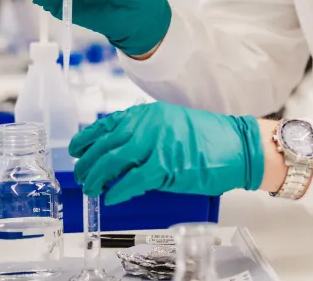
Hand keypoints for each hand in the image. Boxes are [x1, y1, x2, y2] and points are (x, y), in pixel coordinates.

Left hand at [69, 102, 265, 204]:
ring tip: (92, 188)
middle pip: (105, 144)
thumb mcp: (171, 125)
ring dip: (97, 178)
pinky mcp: (166, 166)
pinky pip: (132, 181)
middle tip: (81, 175)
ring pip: (113, 162)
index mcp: (147, 114)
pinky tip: (111, 197)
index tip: (75, 149)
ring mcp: (156, 144)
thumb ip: (144, 133)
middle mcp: (148, 125)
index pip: (106, 124)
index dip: (86, 138)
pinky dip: (118, 191)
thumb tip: (118, 153)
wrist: (237, 145)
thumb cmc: (208, 139)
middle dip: (87, 162)